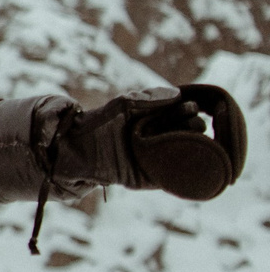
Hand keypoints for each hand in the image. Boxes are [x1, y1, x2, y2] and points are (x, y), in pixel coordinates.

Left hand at [50, 84, 247, 200]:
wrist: (76, 149)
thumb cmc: (99, 122)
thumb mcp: (123, 105)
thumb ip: (147, 98)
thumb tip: (177, 93)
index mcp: (158, 118)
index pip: (183, 113)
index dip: (189, 110)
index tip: (191, 107)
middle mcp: (162, 137)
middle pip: (189, 132)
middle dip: (194, 128)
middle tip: (194, 125)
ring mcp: (159, 158)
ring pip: (186, 154)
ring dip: (193, 148)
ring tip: (194, 142)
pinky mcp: (152, 178)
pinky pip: (174, 177)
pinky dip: (184, 170)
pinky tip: (191, 162)